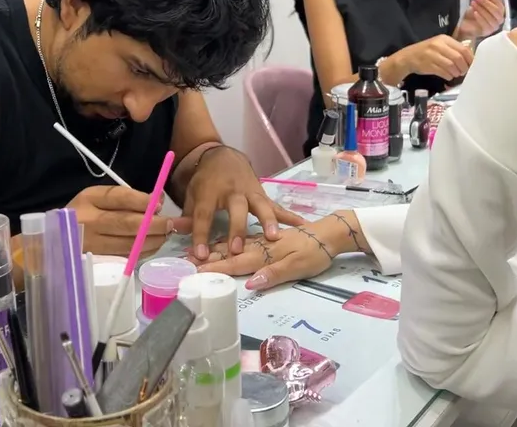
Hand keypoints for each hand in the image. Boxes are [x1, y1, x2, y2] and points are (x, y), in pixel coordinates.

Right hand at [67, 185, 191, 256]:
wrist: (54, 240)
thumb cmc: (82, 214)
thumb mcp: (97, 198)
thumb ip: (125, 198)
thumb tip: (158, 203)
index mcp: (89, 199)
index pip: (119, 197)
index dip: (143, 201)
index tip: (160, 203)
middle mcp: (89, 221)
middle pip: (127, 223)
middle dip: (155, 224)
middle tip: (172, 224)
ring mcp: (93, 244)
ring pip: (130, 243)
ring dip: (153, 240)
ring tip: (166, 234)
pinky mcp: (97, 261)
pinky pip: (126, 256)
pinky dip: (144, 251)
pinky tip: (153, 245)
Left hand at [184, 147, 305, 259]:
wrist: (224, 157)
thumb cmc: (205, 181)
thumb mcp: (191, 194)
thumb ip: (187, 216)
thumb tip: (175, 232)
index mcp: (209, 193)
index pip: (203, 215)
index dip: (201, 235)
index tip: (200, 255)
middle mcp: (231, 192)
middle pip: (236, 210)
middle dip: (237, 229)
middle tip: (237, 249)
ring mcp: (250, 191)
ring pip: (261, 205)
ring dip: (268, 221)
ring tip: (274, 238)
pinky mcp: (262, 194)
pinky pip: (276, 206)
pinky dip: (289, 216)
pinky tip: (302, 225)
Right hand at [192, 212, 362, 289]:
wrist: (331, 231)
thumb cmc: (316, 252)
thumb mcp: (300, 265)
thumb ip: (275, 274)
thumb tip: (251, 283)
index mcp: (266, 254)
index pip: (236, 263)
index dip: (216, 269)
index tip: (195, 272)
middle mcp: (260, 246)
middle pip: (229, 253)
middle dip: (207, 257)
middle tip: (185, 261)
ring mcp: (262, 241)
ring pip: (233, 244)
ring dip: (214, 248)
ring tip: (196, 251)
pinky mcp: (267, 239)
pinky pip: (242, 240)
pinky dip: (228, 242)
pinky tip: (222, 242)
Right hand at [395, 34, 473, 80]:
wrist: (408, 57)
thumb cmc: (427, 52)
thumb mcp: (440, 45)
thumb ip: (453, 50)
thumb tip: (469, 60)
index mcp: (444, 39)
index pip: (463, 49)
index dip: (470, 58)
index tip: (471, 65)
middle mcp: (438, 45)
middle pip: (458, 58)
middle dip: (464, 67)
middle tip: (464, 72)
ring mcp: (432, 55)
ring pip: (451, 66)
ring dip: (456, 73)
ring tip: (456, 74)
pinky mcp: (428, 65)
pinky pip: (443, 72)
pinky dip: (448, 76)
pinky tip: (448, 76)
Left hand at [455, 0, 505, 39]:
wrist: (466, 26)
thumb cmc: (474, 15)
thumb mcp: (476, 3)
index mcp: (499, 11)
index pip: (498, 3)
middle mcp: (499, 19)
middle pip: (496, 10)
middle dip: (486, 2)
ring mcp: (494, 26)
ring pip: (491, 17)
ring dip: (482, 9)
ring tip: (473, 3)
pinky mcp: (487, 32)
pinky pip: (486, 25)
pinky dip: (480, 18)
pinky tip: (475, 13)